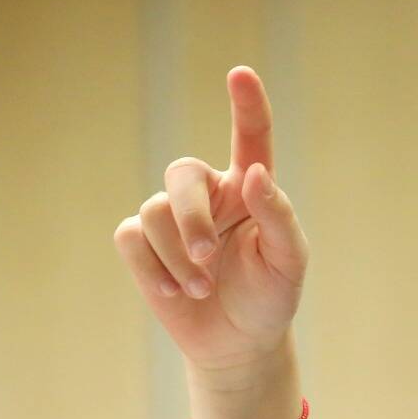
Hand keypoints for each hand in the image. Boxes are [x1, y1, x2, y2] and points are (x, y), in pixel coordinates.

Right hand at [111, 66, 306, 377]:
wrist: (238, 344)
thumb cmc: (269, 297)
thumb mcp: (288, 262)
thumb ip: (277, 217)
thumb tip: (254, 174)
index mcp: (249, 190)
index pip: (249, 137)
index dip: (247, 105)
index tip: (241, 74)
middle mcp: (208, 194)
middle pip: (181, 173)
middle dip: (190, 217)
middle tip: (206, 258)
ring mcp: (171, 217)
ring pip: (153, 212)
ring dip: (177, 255)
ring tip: (201, 288)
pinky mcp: (142, 245)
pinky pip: (130, 238)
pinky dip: (152, 267)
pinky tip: (176, 292)